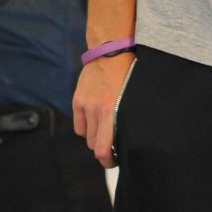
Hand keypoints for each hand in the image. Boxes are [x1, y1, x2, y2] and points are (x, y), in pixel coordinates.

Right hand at [72, 52, 134, 168]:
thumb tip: (129, 137)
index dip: (108, 161)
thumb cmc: (128, 73)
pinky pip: (79, 126)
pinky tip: (96, 123)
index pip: (102, 149)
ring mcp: (85, 105)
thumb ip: (127, 117)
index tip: (115, 161)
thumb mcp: (133, 97)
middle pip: (94, 145)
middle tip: (113, 148)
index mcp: (112, 110)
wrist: (110, 51)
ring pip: (86, 137)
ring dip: (95, 139)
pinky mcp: (77, 100)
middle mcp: (96, 110)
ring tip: (105, 133)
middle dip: (104, 150)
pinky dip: (86, 128)